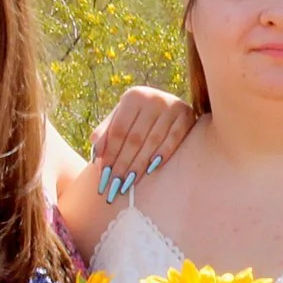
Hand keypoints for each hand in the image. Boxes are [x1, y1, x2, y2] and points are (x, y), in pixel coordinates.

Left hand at [89, 85, 195, 202]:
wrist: (171, 105)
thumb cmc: (140, 116)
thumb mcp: (122, 118)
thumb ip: (106, 133)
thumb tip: (96, 156)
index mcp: (133, 96)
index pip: (118, 131)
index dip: (110, 154)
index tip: (104, 175)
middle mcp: (152, 98)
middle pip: (134, 138)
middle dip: (123, 164)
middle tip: (115, 185)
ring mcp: (171, 106)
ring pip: (152, 142)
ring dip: (139, 165)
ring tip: (128, 183)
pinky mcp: (187, 116)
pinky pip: (173, 140)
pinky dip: (162, 154)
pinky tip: (151, 169)